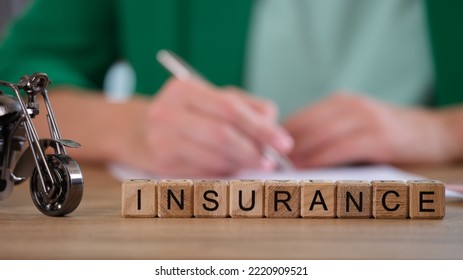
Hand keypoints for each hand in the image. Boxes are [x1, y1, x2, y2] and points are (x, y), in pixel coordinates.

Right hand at [121, 79, 292, 176]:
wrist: (139, 131)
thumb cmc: (187, 113)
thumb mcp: (214, 99)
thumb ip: (247, 106)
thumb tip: (273, 126)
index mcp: (184, 90)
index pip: (230, 109)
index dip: (261, 128)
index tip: (284, 143)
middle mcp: (168, 112)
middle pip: (222, 134)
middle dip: (254, 150)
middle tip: (273, 161)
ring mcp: (161, 140)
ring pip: (214, 157)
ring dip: (241, 163)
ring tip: (255, 163)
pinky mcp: (161, 164)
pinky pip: (204, 172)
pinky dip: (223, 172)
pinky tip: (231, 167)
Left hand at [284, 93, 457, 166]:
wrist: (433, 131)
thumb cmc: (389, 131)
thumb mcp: (357, 122)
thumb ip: (330, 130)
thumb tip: (294, 151)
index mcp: (341, 101)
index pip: (302, 117)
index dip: (280, 135)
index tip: (266, 150)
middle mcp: (350, 106)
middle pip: (306, 125)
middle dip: (284, 146)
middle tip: (267, 163)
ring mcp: (364, 119)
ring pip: (319, 136)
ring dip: (297, 154)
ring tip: (281, 169)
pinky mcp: (377, 137)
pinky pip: (339, 149)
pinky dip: (319, 159)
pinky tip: (306, 168)